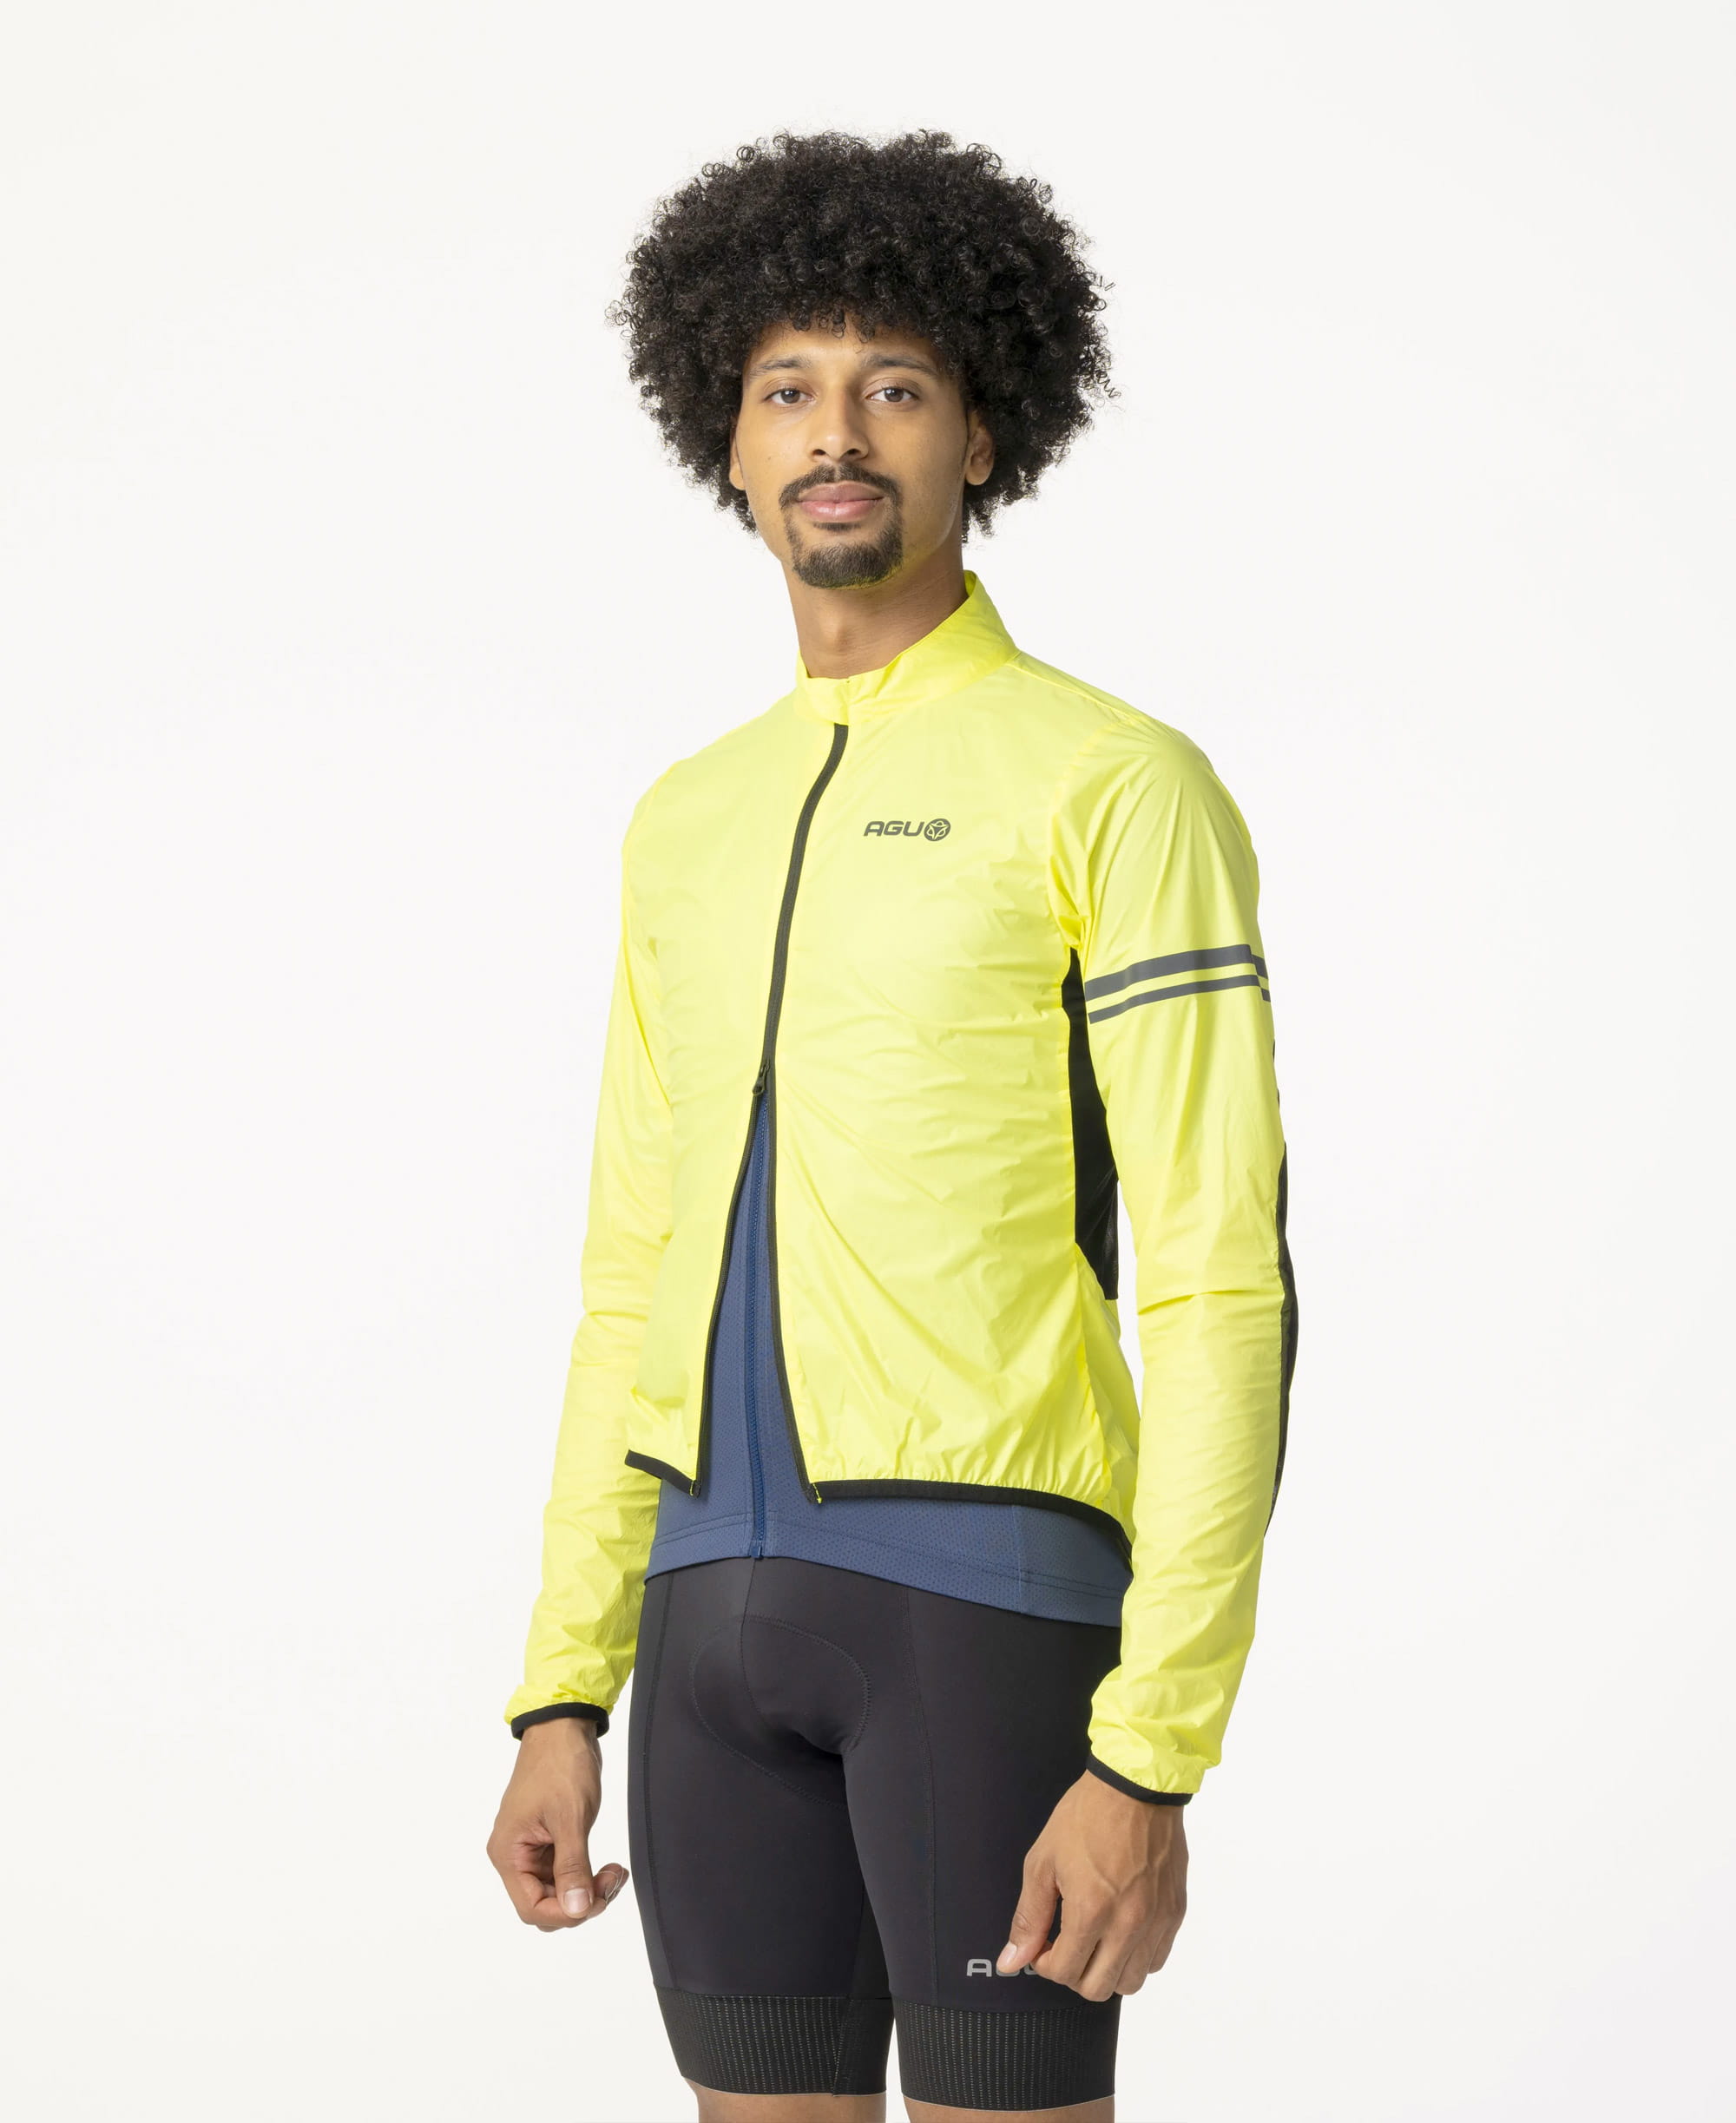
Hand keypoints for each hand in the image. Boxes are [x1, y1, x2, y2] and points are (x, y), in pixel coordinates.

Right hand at [486, 1717, 628, 1931]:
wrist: (563, 1727)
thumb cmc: (560, 1765)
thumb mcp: (570, 1818)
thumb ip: (572, 1868)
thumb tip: (577, 1910)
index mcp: (509, 1853)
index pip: (532, 1908)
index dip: (565, 1913)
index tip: (597, 1900)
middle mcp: (515, 1856)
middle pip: (545, 1904)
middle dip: (579, 1902)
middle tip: (611, 1881)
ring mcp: (532, 1848)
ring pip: (558, 1890)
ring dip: (586, 1889)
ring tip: (615, 1872)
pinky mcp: (549, 1840)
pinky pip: (565, 1872)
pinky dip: (586, 1875)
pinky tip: (608, 1867)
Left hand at [995, 1770, 1187, 2000]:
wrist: (1136, 1786)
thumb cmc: (1088, 1816)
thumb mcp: (1043, 1861)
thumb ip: (1029, 1917)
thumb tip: (1012, 1960)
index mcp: (1091, 1911)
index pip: (1064, 1973)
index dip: (1044, 1963)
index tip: (1042, 1945)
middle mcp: (1128, 1924)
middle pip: (1097, 1989)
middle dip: (1073, 1973)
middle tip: (1066, 1944)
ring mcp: (1156, 1921)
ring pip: (1131, 1981)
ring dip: (1106, 1970)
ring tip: (1095, 1938)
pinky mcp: (1175, 1912)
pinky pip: (1156, 1960)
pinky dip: (1136, 1957)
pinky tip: (1121, 1930)